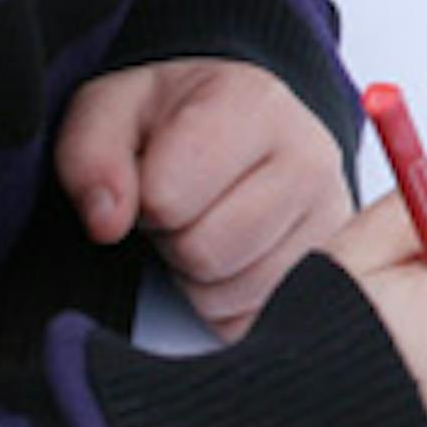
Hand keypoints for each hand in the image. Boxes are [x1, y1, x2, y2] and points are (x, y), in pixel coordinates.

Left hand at [56, 59, 354, 339]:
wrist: (236, 122)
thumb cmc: (171, 118)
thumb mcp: (111, 110)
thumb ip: (91, 156)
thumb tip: (105, 223)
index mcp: (254, 103)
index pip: (166, 197)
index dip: (140, 198)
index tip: (151, 175)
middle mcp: (310, 158)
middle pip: (203, 252)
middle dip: (171, 239)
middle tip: (178, 207)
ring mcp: (332, 220)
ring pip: (228, 295)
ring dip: (195, 276)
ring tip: (205, 225)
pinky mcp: (335, 273)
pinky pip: (251, 322)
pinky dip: (224, 302)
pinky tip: (229, 255)